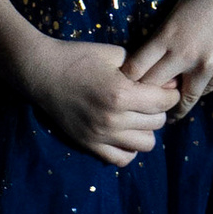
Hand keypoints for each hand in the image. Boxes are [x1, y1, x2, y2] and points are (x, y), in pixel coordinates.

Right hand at [27, 36, 175, 165]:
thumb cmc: (78, 57)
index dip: (170, 92)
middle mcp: (114, 119)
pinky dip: (129, 148)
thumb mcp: (113, 54)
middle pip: (157, 123)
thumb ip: (142, 66)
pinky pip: (122, 159)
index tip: (166, 87)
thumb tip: (168, 80)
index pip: (164, 102)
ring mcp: (101, 136)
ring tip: (137, 116)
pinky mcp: (90, 145)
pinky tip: (124, 133)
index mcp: (122, 94)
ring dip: (146, 130)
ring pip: (145, 144)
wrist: (42, 73)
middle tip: (150, 99)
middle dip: (159, 109)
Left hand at [125, 0, 212, 115]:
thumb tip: (152, 67)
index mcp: (166, 36)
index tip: (127, 84)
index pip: (135, 69)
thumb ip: (162, 39)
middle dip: (146, 95)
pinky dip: (199, 90)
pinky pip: (206, 89)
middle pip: (154, 87)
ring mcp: (206, 64)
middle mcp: (183, 54)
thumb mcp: (175, 13)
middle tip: (143, 103)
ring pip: (184, 99)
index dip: (128, 79)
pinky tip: (194, 90)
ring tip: (170, 114)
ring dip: (176, 105)